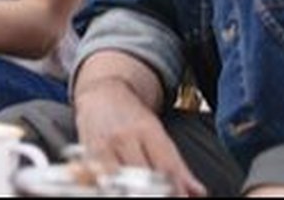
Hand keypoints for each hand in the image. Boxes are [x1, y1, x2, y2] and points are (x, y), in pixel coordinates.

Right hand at [75, 77, 206, 196]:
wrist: (102, 94)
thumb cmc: (131, 117)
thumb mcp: (158, 135)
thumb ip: (177, 166)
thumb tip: (197, 192)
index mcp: (148, 130)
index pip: (165, 165)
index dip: (175, 189)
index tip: (182, 198)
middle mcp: (125, 137)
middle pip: (142, 174)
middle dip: (154, 193)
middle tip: (163, 198)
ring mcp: (103, 147)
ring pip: (117, 178)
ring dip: (128, 192)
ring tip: (137, 196)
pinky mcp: (86, 154)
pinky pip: (96, 176)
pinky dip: (106, 187)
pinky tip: (115, 192)